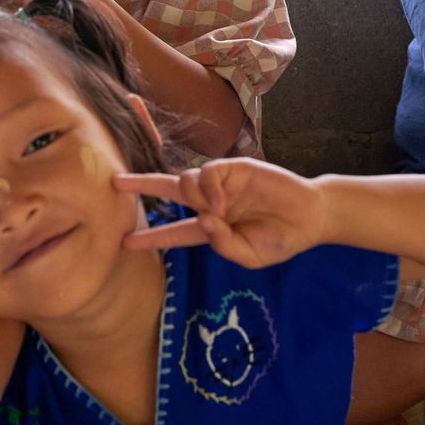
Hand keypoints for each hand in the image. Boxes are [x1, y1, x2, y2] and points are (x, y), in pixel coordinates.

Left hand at [116, 160, 327, 268]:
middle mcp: (211, 202)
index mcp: (212, 227)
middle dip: (142, 185)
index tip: (124, 242)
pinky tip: (221, 200)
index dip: (151, 237)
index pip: (174, 232)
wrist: (310, 217)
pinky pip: (208, 172)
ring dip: (191, 195)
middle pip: (168, 190)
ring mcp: (222, 183)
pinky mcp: (235, 167)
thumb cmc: (280, 240)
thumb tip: (203, 220)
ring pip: (186, 180)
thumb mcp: (250, 256)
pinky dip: (208, 186)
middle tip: (114, 182)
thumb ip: (223, 245)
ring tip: (215, 210)